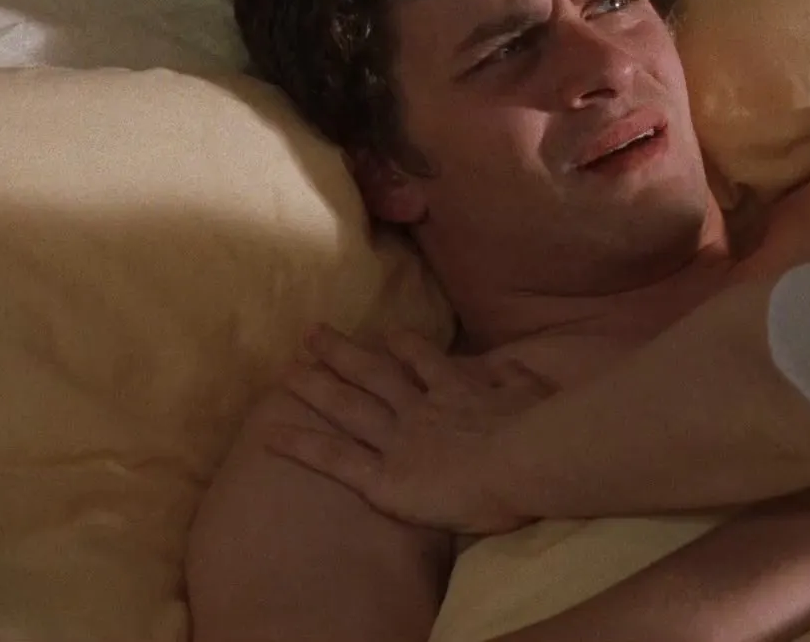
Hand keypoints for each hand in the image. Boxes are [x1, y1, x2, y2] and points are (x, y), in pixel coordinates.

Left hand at [266, 326, 554, 534]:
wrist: (524, 459)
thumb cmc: (539, 432)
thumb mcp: (534, 394)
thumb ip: (519, 380)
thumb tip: (516, 364)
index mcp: (460, 392)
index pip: (426, 363)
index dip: (404, 346)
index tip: (387, 334)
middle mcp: (421, 409)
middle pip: (373, 374)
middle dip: (342, 353)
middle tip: (313, 334)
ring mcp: (399, 439)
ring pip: (347, 406)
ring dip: (315, 387)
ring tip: (286, 369)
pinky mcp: (384, 476)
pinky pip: (334, 458)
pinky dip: (302, 445)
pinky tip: (269, 435)